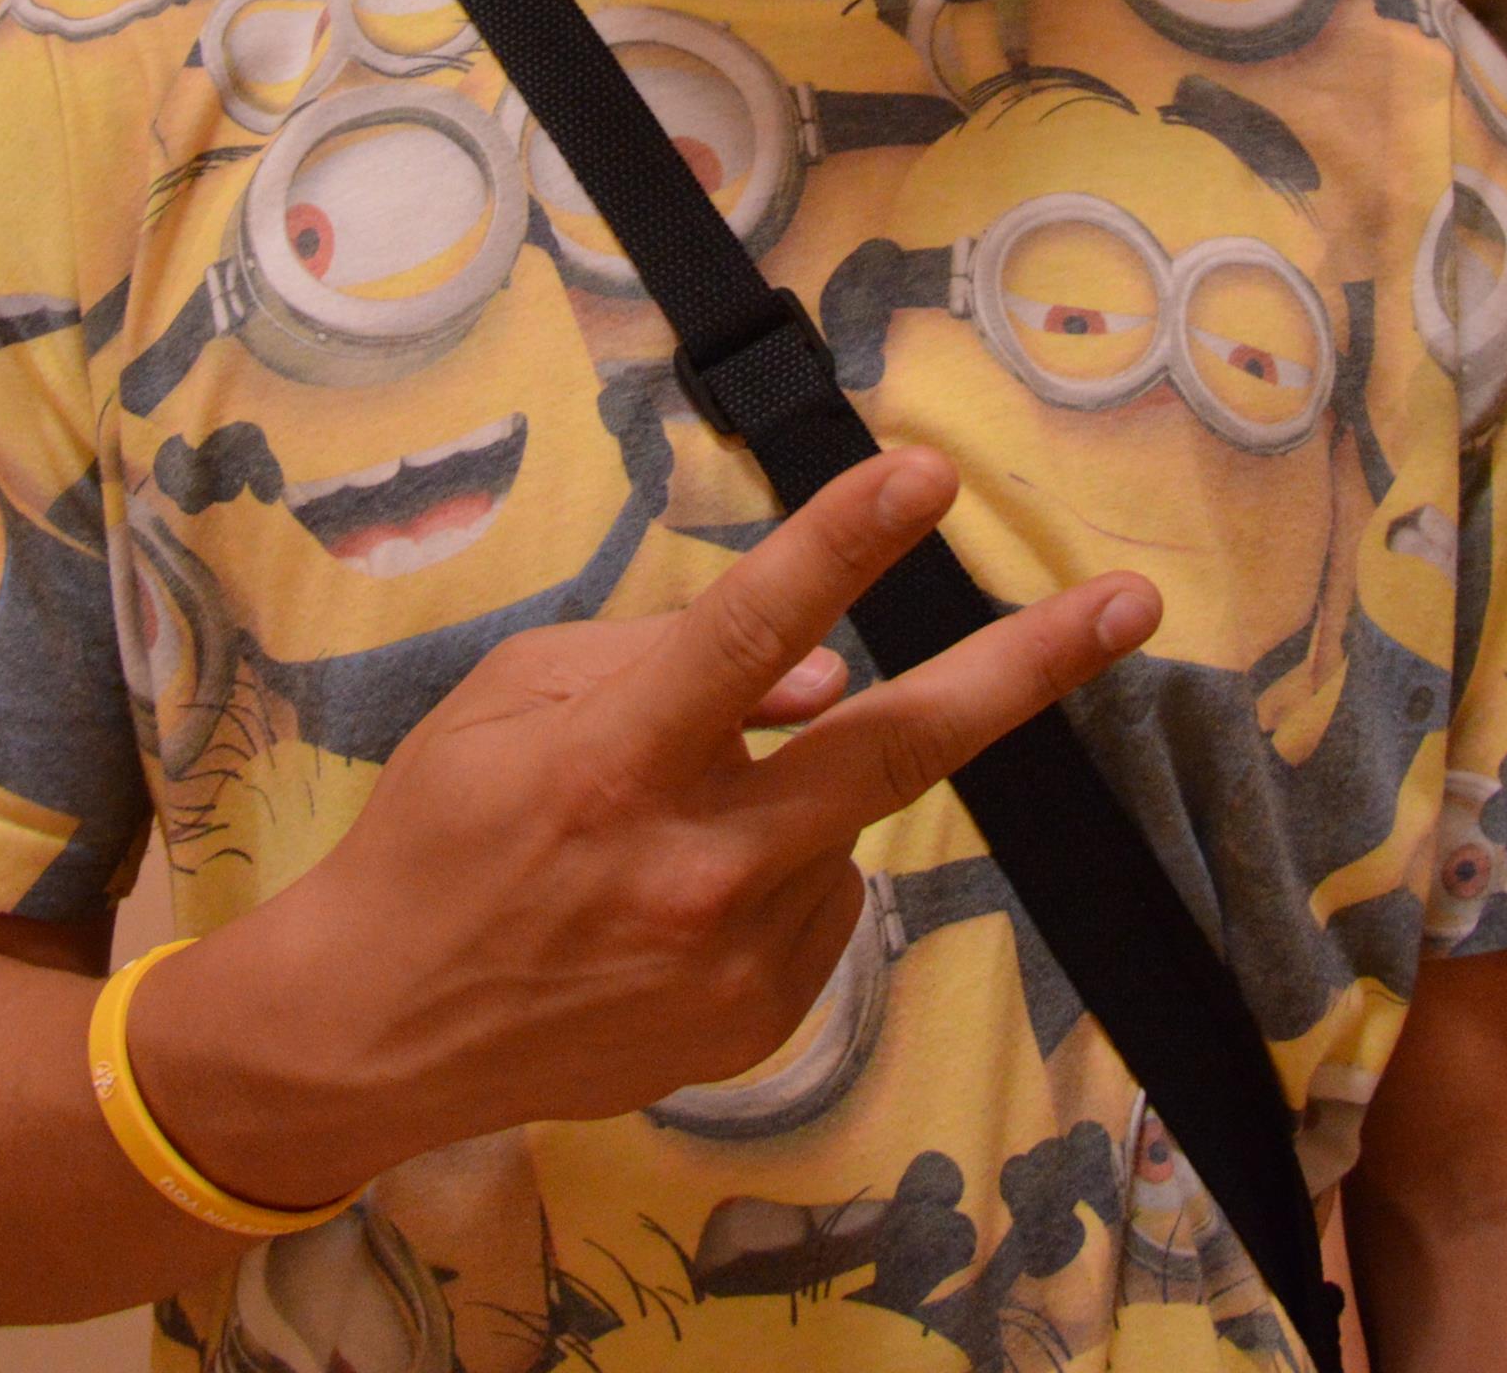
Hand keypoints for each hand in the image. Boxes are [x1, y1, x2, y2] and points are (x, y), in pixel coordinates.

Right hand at [149, 448, 1160, 1198]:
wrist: (374, 1032)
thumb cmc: (438, 831)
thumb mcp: (513, 697)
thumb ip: (665, 660)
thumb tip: (815, 673)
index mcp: (611, 765)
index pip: (746, 633)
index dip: (840, 548)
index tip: (927, 474)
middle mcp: (691, 869)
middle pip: (894, 751)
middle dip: (1025, 668)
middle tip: (1132, 601)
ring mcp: (736, 964)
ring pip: (843, 822)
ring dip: (800, 791)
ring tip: (666, 827)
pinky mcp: (761, 1025)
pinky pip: (819, 904)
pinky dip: (779, 870)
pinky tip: (676, 896)